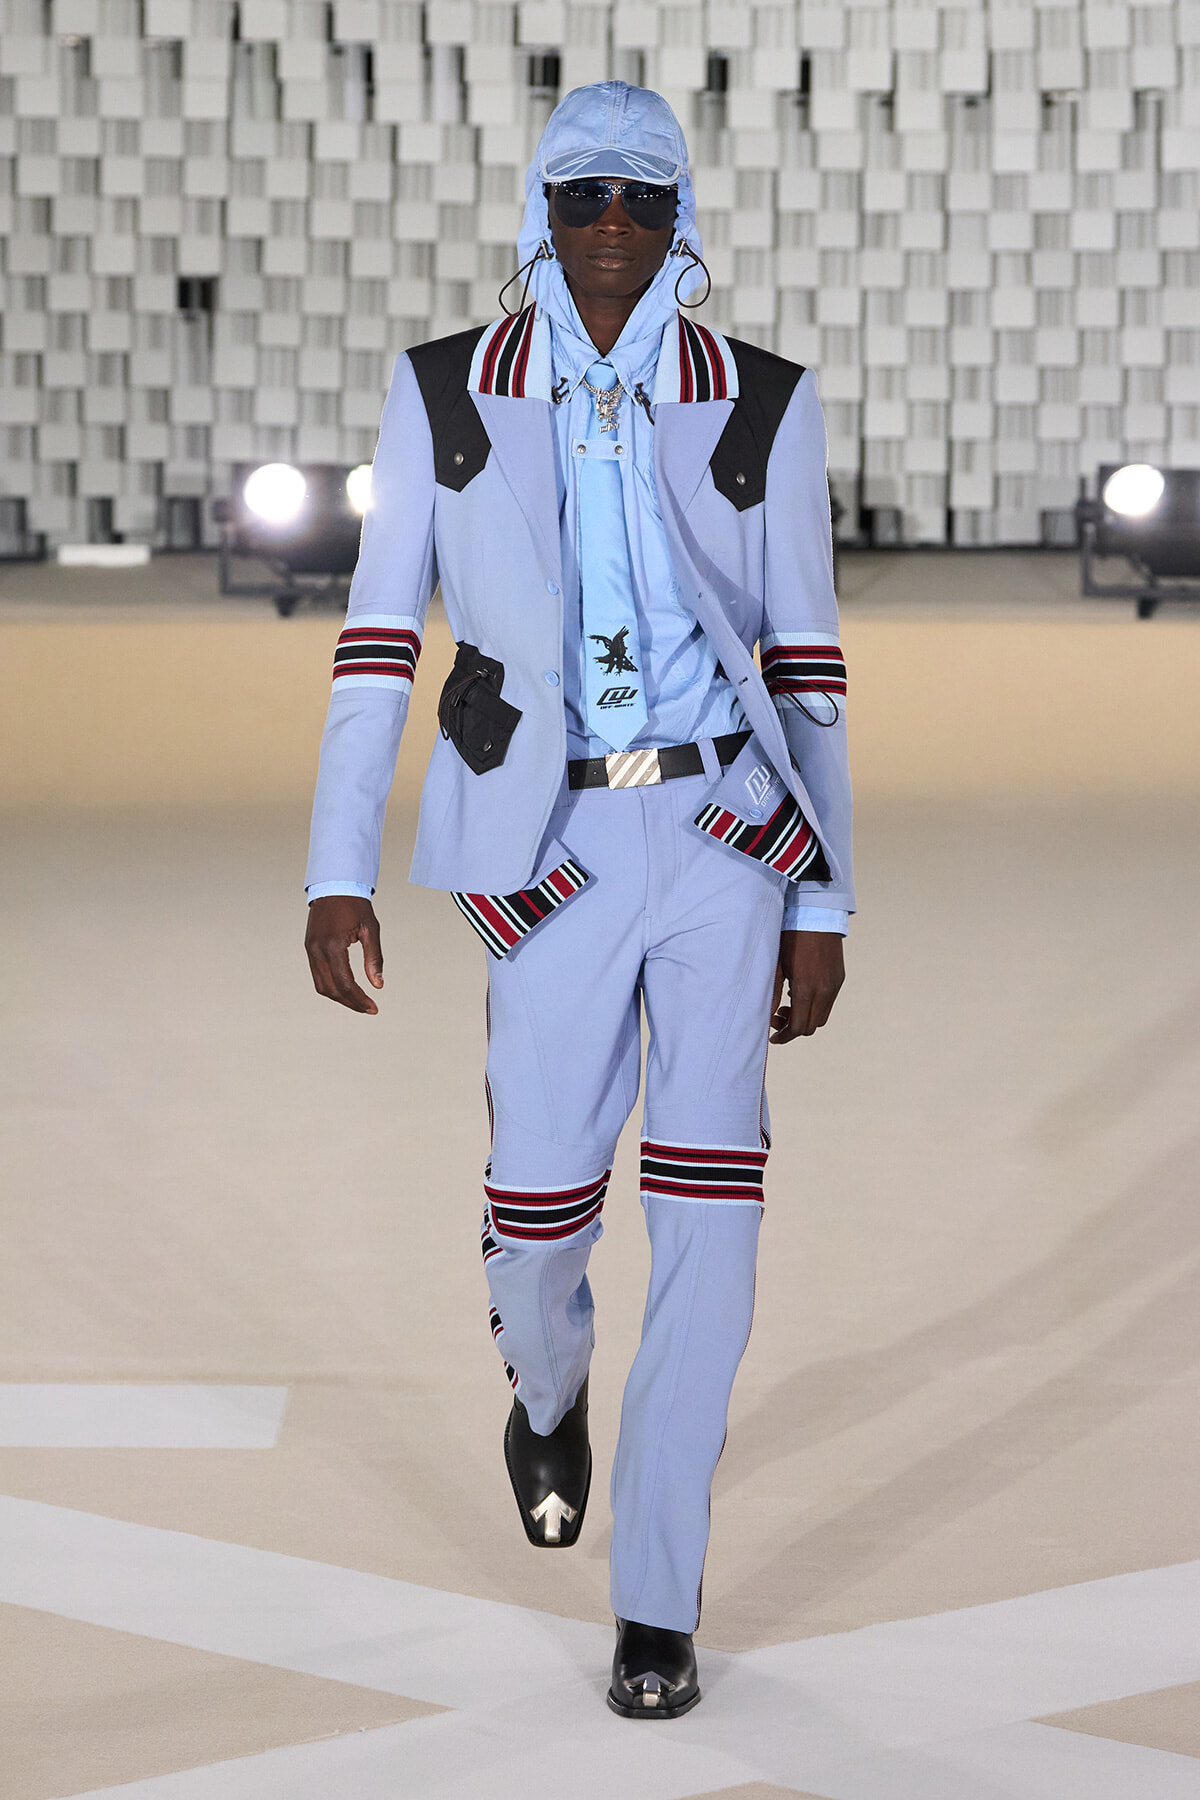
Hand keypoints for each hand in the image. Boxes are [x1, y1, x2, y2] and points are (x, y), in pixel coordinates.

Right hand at [305, 896, 383, 1013]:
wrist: (334, 885)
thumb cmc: (356, 905)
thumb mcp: (371, 929)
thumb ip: (374, 958)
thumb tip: (379, 985)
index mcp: (333, 945)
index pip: (345, 983)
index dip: (360, 999)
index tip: (374, 1008)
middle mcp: (317, 950)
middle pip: (331, 989)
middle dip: (351, 1003)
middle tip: (369, 1008)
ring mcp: (310, 949)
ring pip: (321, 986)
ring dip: (339, 997)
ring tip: (359, 1002)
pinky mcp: (309, 948)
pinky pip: (317, 975)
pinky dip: (331, 986)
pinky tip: (345, 989)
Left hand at [770, 930, 844, 1043]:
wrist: (816, 914)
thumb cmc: (791, 936)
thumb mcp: (775, 965)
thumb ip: (770, 993)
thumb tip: (764, 1016)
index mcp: (806, 988)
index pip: (798, 1027)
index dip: (784, 1036)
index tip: (772, 1036)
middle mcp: (824, 990)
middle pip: (811, 1026)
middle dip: (793, 1028)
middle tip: (777, 1017)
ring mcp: (834, 985)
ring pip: (821, 1017)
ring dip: (804, 1018)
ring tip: (788, 1004)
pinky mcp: (839, 978)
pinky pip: (828, 1003)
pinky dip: (814, 1006)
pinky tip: (800, 991)